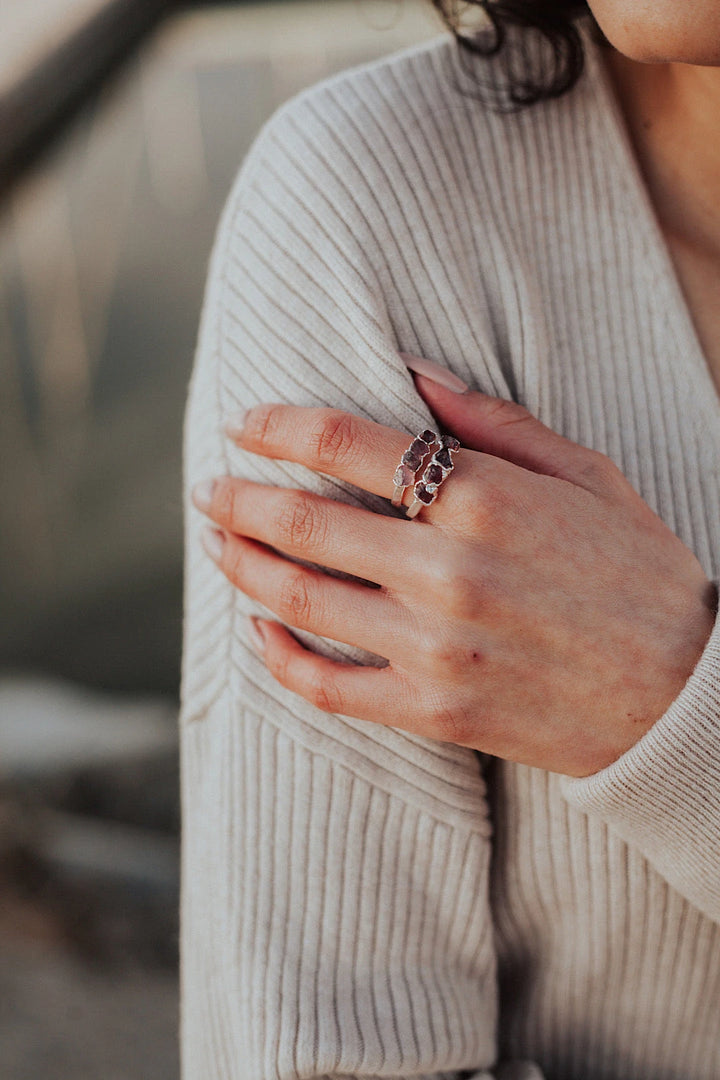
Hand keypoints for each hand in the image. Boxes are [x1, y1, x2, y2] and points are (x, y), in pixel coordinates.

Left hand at [191, 364, 716, 777]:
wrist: (684, 696)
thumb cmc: (639, 572)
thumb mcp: (585, 474)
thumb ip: (492, 420)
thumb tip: (411, 369)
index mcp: (484, 498)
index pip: (345, 444)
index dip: (278, 426)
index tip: (244, 423)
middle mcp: (447, 570)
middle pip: (304, 522)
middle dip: (239, 499)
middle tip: (207, 489)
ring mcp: (434, 647)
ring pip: (300, 600)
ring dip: (244, 566)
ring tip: (218, 545)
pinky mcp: (434, 711)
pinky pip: (328, 687)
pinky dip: (279, 659)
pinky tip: (259, 631)